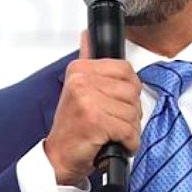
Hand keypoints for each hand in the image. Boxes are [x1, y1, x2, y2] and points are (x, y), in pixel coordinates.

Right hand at [44, 31, 142, 185]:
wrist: (59, 157)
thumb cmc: (72, 128)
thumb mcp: (76, 89)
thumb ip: (87, 61)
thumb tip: (87, 35)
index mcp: (80, 70)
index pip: (125, 69)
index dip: (130, 90)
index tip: (118, 103)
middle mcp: (82, 81)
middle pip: (132, 91)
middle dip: (130, 113)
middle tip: (114, 123)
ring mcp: (87, 100)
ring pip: (132, 112)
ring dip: (129, 130)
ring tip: (112, 134)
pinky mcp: (95, 121)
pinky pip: (128, 130)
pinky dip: (129, 142)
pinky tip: (116, 144)